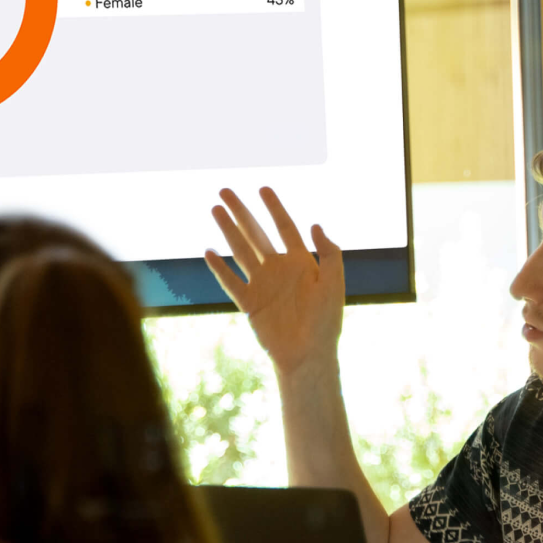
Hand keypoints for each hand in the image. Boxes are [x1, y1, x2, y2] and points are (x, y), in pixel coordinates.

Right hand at [204, 187, 344, 376]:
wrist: (309, 354)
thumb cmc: (326, 321)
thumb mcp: (334, 283)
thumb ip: (330, 253)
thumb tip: (316, 224)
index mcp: (300, 262)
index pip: (284, 227)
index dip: (274, 207)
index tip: (263, 188)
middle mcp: (278, 269)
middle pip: (256, 234)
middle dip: (241, 212)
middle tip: (225, 191)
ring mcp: (262, 285)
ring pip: (240, 251)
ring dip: (228, 231)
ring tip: (215, 210)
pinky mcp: (250, 303)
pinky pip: (231, 282)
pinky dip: (220, 269)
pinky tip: (209, 252)